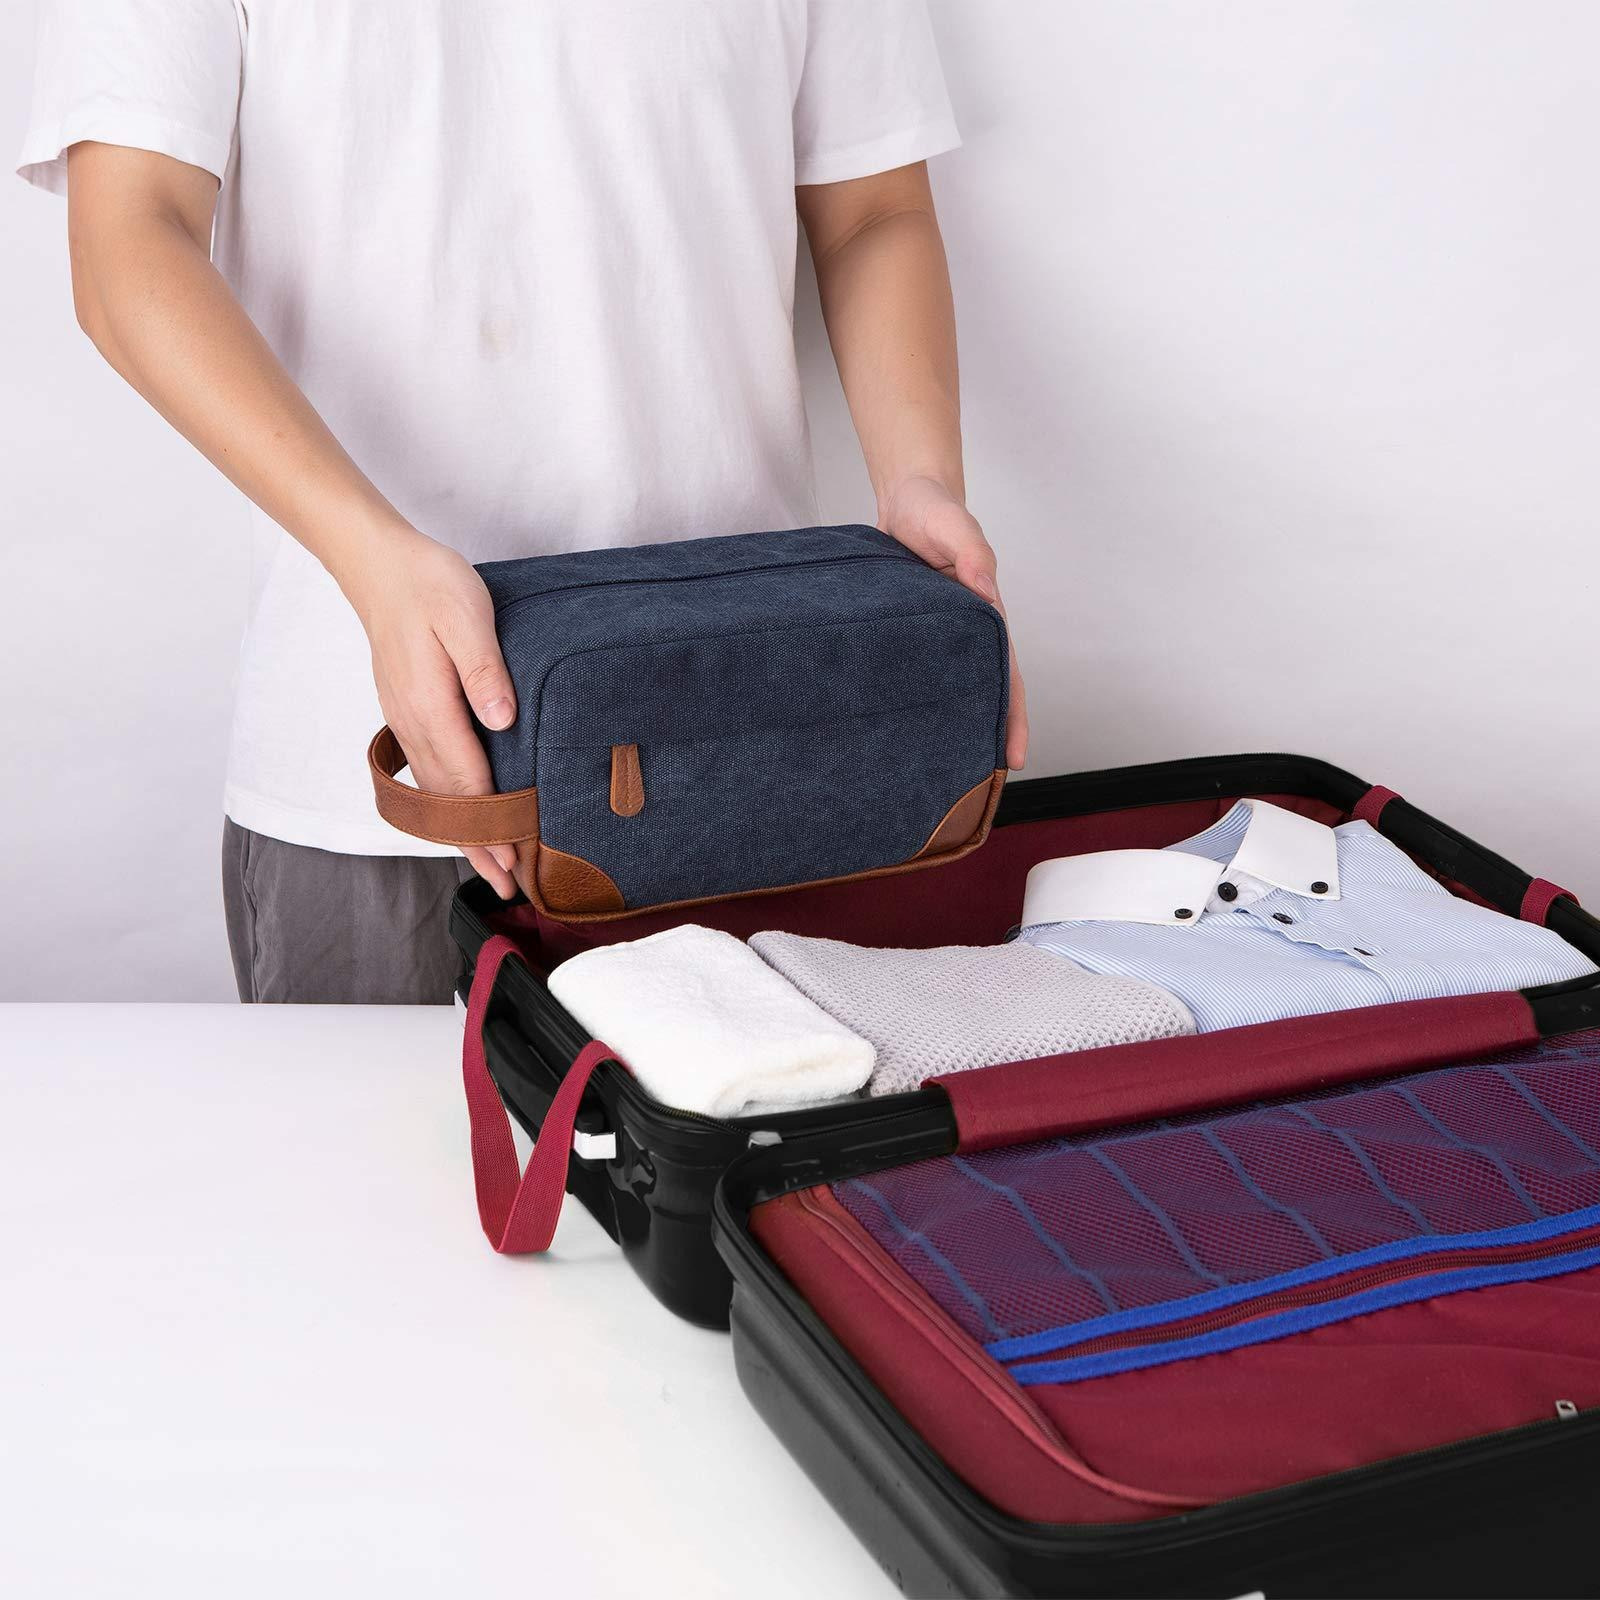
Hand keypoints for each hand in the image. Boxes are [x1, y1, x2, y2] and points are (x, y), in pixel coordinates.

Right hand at [342, 526, 520, 897]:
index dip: (491, 826)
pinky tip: (463, 815)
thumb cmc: (430, 584)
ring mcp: (406, 720)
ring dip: (461, 831)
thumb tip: (503, 720)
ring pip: (435, 791)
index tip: (514, 863)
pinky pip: (427, 771)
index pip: (466, 782)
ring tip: (492, 866)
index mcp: (431, 705)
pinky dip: (447, 803)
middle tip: (511, 885)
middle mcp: (414, 722)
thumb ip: (485, 669)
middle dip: (479, 845)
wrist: (380, 567)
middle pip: (448, 800)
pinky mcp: (407, 713)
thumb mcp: (467, 615)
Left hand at [878, 476, 1028, 768]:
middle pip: (979, 693)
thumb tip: (982, 589)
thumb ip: (972, 554)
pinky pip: (911, 672)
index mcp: (984, 615)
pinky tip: (894, 727)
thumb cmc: (935, 512)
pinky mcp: (906, 631)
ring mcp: (935, 635)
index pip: (1006, 676)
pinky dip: (909, 700)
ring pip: (945, 688)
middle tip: (979, 786)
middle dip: (984, 737)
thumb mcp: (956, 527)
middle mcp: (963, 632)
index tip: (1016, 758)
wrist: (906, 499)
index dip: (1012, 718)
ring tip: (935, 772)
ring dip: (946, 725)